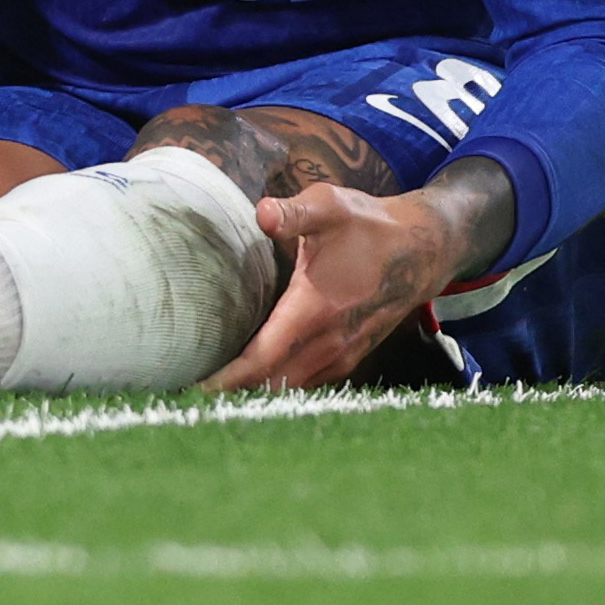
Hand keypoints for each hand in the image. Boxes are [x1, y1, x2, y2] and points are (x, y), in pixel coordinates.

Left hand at [203, 158, 512, 393]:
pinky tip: (251, 386)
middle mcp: (330, 343)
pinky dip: (278, 389)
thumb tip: (263, 213)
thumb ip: (294, 212)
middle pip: (271, 384)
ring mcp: (342, 355)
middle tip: (182, 396)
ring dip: (253, 396)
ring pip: (290, 389)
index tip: (193, 390)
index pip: (264, 358)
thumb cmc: (368, 225)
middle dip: (230, 394)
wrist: (422, 248)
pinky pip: (307, 384)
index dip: (228, 378)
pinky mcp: (349, 358)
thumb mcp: (329, 206)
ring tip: (208, 398)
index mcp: (317, 311)